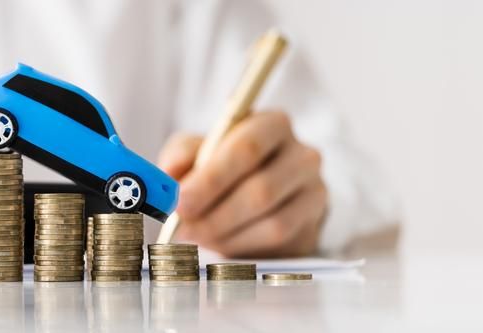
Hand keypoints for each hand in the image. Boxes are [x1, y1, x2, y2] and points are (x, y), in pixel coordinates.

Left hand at [159, 111, 327, 257]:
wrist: (264, 194)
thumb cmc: (227, 166)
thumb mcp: (199, 150)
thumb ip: (182, 155)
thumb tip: (167, 174)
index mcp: (274, 125)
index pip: (248, 147)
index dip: (212, 178)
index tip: (180, 200)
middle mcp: (303, 155)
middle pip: (262, 189)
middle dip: (215, 213)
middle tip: (183, 228)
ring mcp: (315, 191)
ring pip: (273, 222)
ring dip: (227, 234)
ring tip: (197, 236)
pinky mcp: (314, 224)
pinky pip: (280, 243)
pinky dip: (244, 246)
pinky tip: (221, 243)